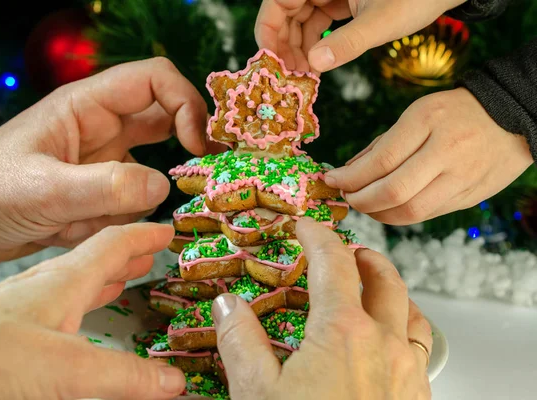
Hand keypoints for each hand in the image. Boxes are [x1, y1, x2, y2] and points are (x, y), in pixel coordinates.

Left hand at [0, 57, 221, 262]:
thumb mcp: (45, 188)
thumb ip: (106, 187)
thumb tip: (164, 187)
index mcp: (89, 106)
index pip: (155, 80)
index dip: (186, 104)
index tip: (196, 145)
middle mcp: (104, 129)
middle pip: (166, 121)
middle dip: (184, 146)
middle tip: (202, 175)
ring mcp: (104, 163)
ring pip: (150, 175)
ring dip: (132, 203)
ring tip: (87, 220)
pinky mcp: (101, 194)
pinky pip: (132, 206)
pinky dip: (115, 223)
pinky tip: (72, 230)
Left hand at [0, 222, 186, 399]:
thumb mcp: (70, 370)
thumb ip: (126, 376)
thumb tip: (173, 382)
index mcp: (67, 281)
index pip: (114, 244)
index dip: (143, 235)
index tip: (166, 229)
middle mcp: (48, 285)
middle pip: (97, 258)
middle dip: (128, 254)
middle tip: (150, 252)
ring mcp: (27, 303)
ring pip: (78, 279)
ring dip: (106, 275)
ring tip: (123, 276)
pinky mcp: (11, 323)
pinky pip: (59, 301)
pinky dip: (81, 299)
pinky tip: (76, 311)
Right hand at [212, 218, 432, 398]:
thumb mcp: (257, 393)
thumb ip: (241, 341)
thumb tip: (227, 306)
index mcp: (343, 332)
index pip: (333, 263)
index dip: (317, 236)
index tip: (306, 225)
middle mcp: (383, 344)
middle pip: (384, 279)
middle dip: (364, 256)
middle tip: (348, 250)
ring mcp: (406, 371)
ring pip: (411, 311)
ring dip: (392, 290)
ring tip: (376, 287)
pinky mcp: (418, 396)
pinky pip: (420, 347)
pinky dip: (406, 326)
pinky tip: (391, 341)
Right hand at [255, 0, 465, 72]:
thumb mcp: (381, 23)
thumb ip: (347, 44)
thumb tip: (314, 66)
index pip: (278, 0)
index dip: (268, 30)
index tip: (269, 60)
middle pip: (286, 10)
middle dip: (284, 43)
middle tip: (289, 75)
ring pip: (300, 17)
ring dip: (298, 46)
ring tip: (303, 75)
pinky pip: (318, 19)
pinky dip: (315, 41)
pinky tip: (318, 63)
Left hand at [324, 88, 533, 224]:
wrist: (514, 117)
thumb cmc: (455, 113)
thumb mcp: (417, 114)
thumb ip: (382, 145)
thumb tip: (348, 172)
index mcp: (427, 122)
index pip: (381, 161)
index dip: (350, 177)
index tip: (332, 179)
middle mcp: (446, 151)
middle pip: (393, 192)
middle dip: (360, 200)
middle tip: (346, 196)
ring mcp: (461, 178)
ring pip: (410, 212)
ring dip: (378, 214)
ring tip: (364, 204)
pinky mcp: (469, 197)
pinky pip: (427, 214)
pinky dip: (400, 215)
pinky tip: (388, 208)